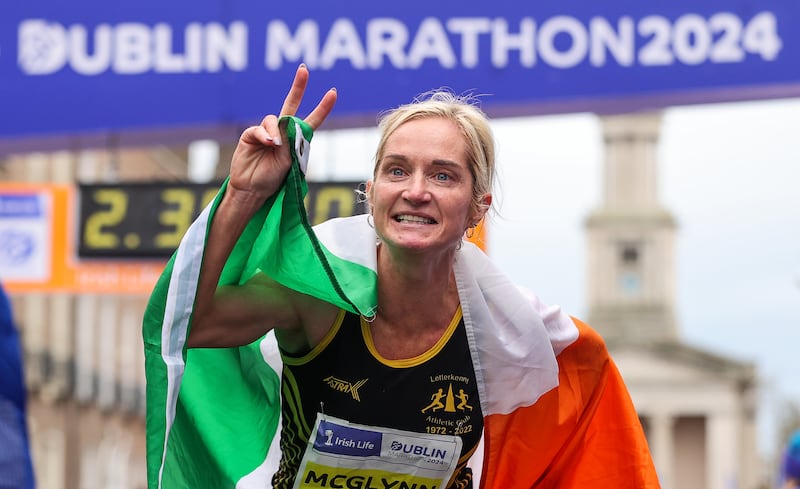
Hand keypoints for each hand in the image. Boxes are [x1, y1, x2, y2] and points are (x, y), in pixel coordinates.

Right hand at [228, 64, 336, 205]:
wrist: (253, 190)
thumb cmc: (274, 179)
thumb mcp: (290, 162)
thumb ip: (288, 144)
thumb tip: (278, 129)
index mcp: (296, 139)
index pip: (311, 120)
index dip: (322, 107)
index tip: (333, 93)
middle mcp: (282, 132)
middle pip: (291, 104)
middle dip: (298, 86)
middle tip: (304, 70)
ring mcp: (266, 132)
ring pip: (274, 119)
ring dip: (276, 131)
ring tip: (274, 146)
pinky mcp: (250, 135)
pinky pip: (259, 128)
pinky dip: (265, 134)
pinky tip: (268, 142)